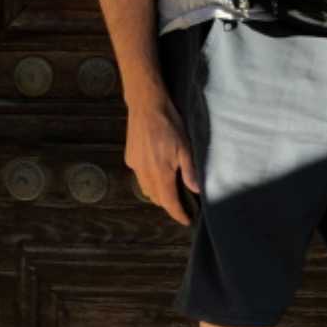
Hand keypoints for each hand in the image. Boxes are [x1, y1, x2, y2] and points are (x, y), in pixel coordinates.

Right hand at [125, 97, 200, 226]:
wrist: (146, 106)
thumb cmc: (170, 124)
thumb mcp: (186, 147)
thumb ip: (189, 171)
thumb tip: (196, 190)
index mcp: (161, 173)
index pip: (169, 202)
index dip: (178, 214)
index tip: (186, 220)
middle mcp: (145, 174)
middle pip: (157, 198)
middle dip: (168, 204)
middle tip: (182, 202)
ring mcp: (135, 166)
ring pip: (146, 189)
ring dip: (158, 192)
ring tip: (170, 188)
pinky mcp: (130, 158)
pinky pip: (140, 176)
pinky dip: (149, 179)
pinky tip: (157, 169)